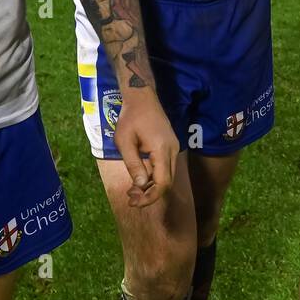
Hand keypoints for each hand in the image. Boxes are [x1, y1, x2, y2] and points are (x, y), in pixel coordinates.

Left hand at [112, 89, 177, 207]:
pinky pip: (166, 167)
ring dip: (152, 187)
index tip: (134, 202)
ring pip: (168, 176)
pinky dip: (155, 177)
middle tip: (130, 198)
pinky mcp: (171, 146)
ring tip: (133, 191)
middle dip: (150, 195)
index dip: (150, 197)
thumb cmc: (130, 117)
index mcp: (162, 149)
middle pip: (168, 182)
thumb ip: (133, 164)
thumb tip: (141, 186)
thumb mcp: (125, 141)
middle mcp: (173, 150)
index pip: (163, 182)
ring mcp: (174, 148)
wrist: (142, 97)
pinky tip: (141, 179)